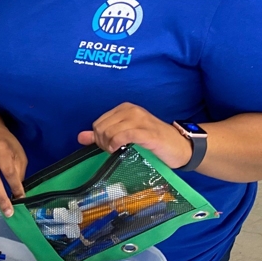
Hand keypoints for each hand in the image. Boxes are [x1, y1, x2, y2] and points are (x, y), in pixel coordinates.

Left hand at [77, 103, 191, 168]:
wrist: (181, 147)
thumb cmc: (153, 143)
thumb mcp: (126, 136)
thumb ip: (103, 135)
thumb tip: (80, 137)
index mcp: (124, 108)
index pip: (98, 123)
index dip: (99, 138)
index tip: (109, 147)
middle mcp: (131, 110)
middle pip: (101, 128)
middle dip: (102, 142)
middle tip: (113, 151)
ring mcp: (140, 119)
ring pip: (109, 131)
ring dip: (109, 145)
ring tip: (119, 152)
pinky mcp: (147, 132)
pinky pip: (123, 135)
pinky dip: (117, 144)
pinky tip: (121, 150)